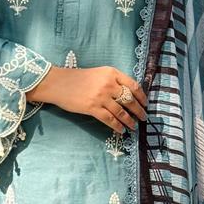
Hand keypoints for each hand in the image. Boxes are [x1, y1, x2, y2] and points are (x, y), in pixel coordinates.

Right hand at [27, 65, 147, 134]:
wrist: (58, 83)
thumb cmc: (78, 79)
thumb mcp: (99, 74)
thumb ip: (113, 81)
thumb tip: (128, 95)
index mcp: (112, 73)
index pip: (133, 85)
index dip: (142, 96)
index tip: (145, 103)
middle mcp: (108, 84)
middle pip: (130, 100)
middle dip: (139, 111)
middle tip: (143, 117)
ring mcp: (101, 96)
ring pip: (121, 112)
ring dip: (130, 121)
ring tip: (134, 127)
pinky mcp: (92, 108)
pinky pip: (110, 119)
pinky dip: (117, 126)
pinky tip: (121, 130)